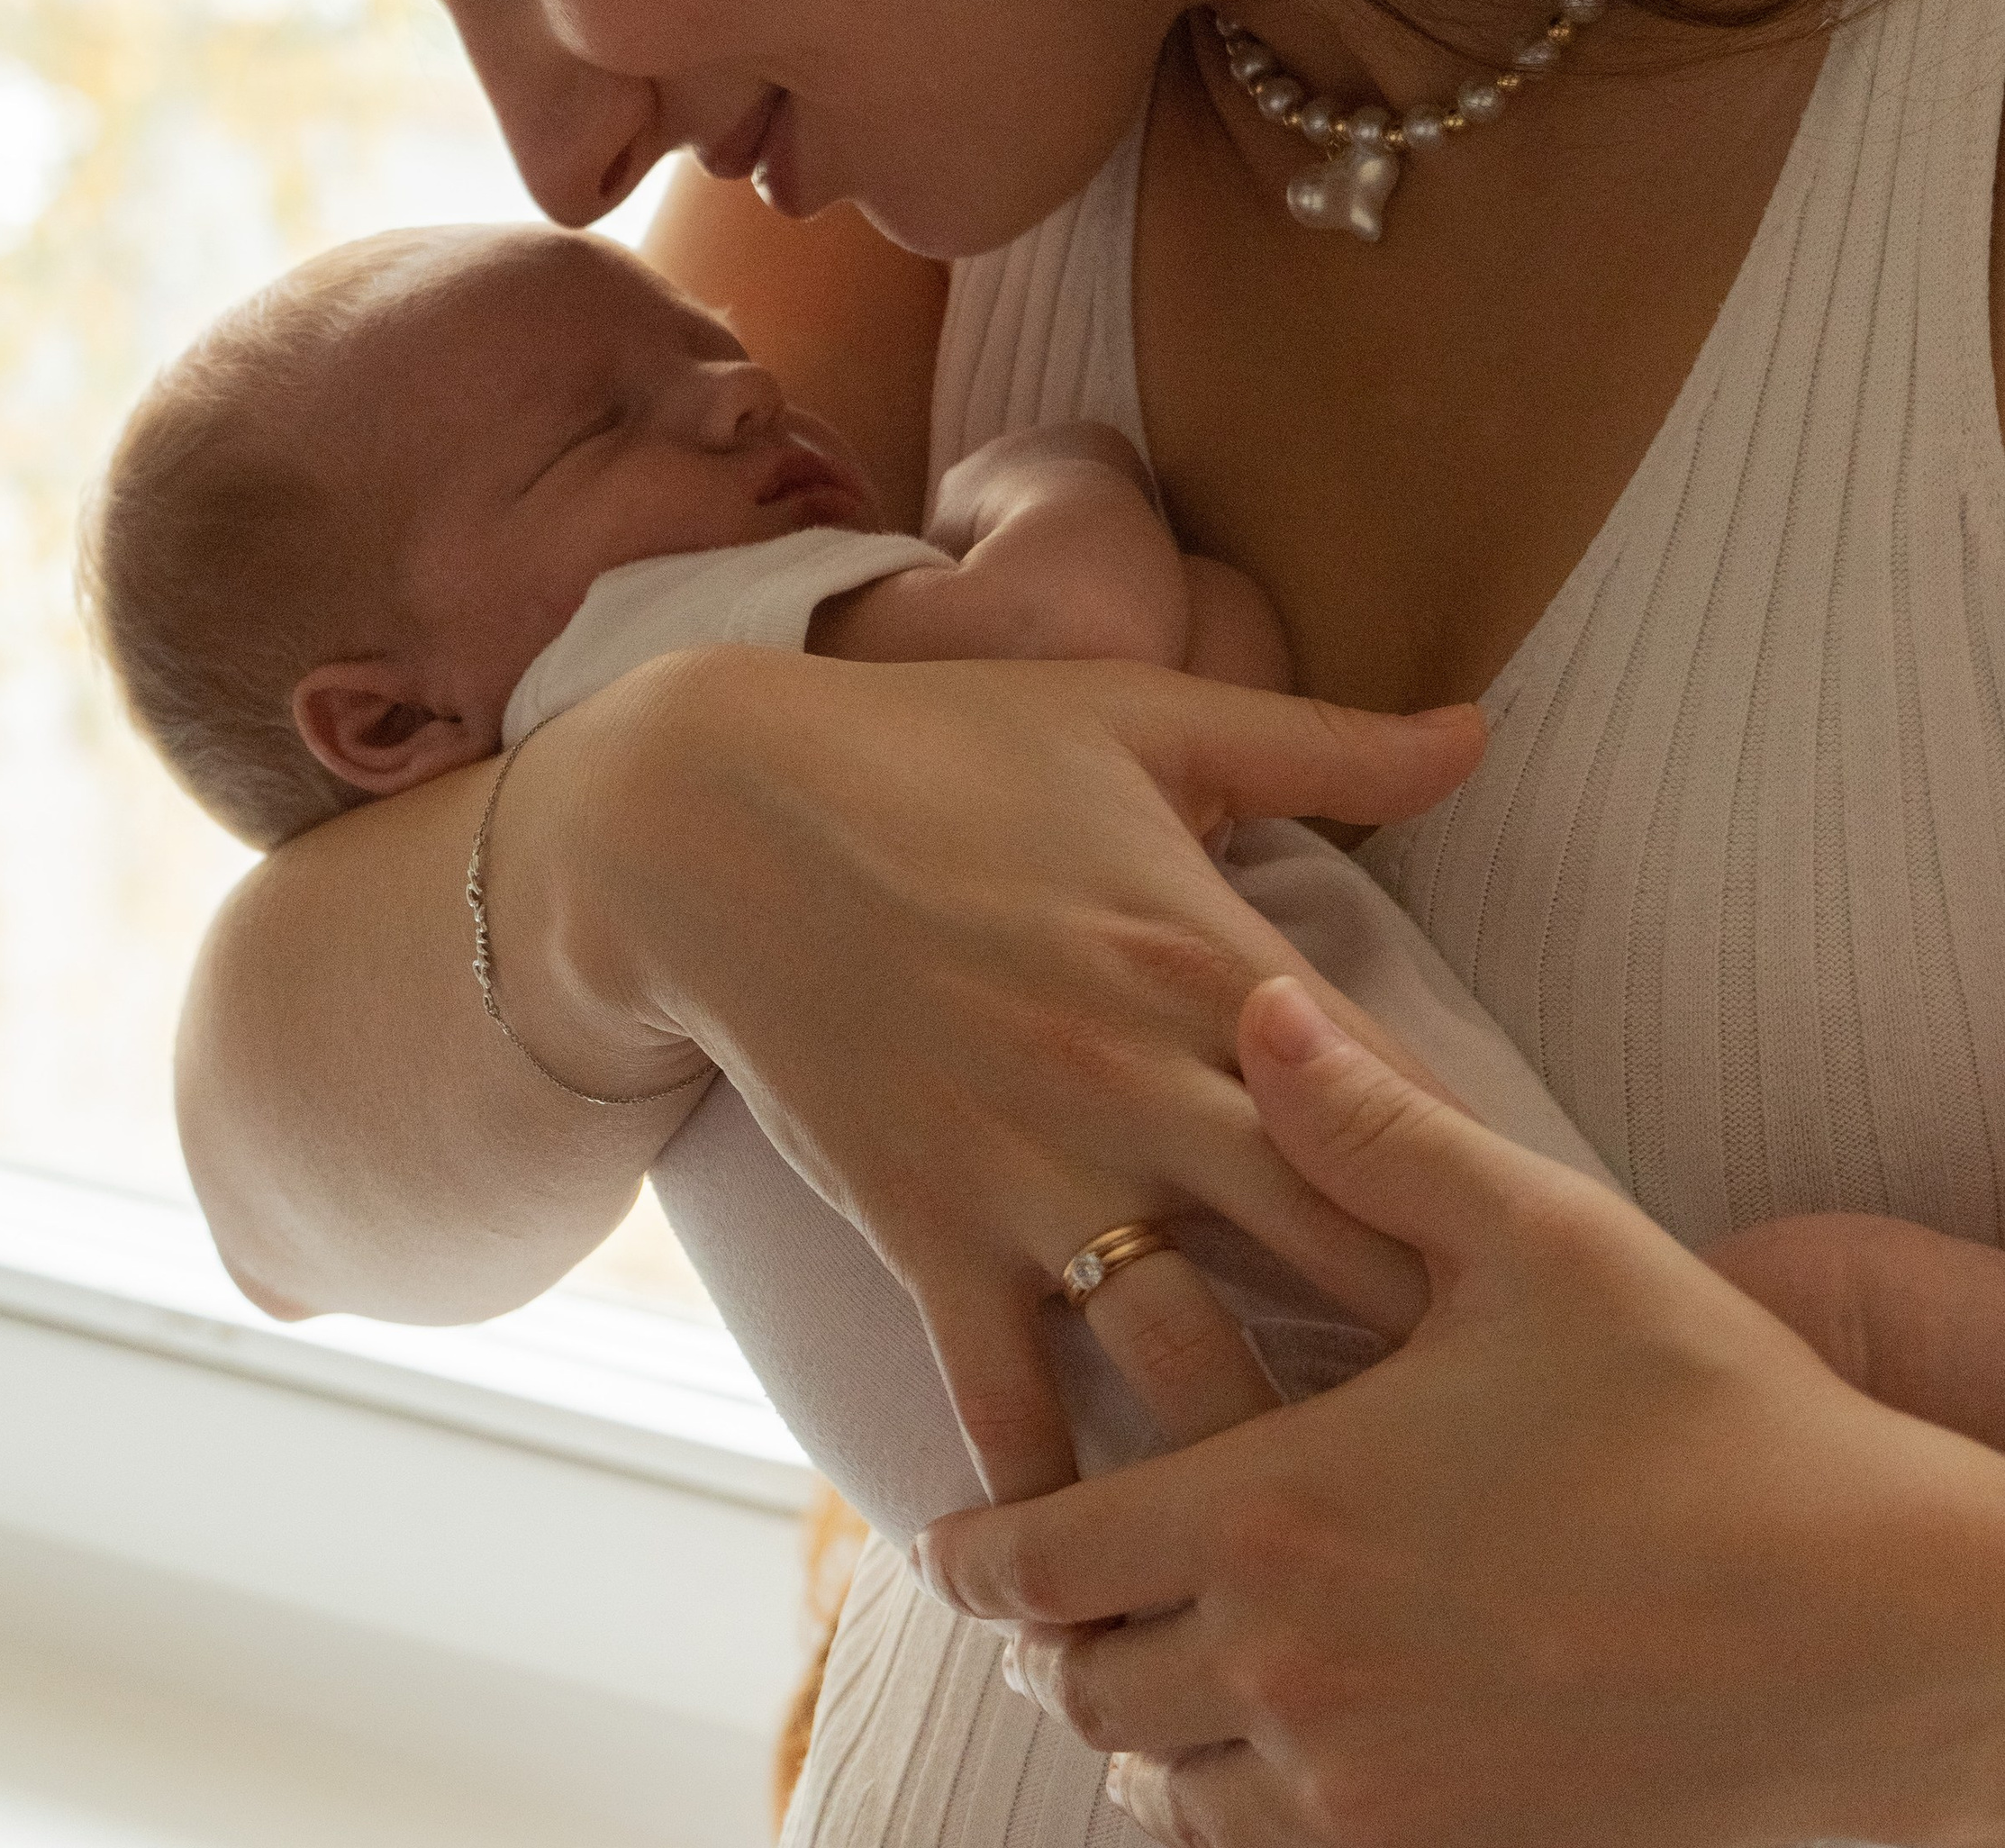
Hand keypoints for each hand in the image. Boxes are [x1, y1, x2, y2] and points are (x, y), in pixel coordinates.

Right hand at [550, 647, 1486, 1496]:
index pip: (1406, 1111)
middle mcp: (1144, 1083)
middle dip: (1435, 1362)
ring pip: (1193, 1367)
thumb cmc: (940, 748)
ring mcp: (1033, 1174)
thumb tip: (1482, 725)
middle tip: (1534, 1456)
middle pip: (1339, 1262)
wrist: (715, 813)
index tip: (1585, 1288)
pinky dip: (1058, 1495)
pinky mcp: (929, 1234)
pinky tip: (1118, 1581)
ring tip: (1362, 1552)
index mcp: (1212, 957)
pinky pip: (1011, 1402)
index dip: (1503, 1203)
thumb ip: (1326, 739)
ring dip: (1271, 1461)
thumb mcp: (1143, 719)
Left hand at [918, 978, 2004, 1847]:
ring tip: (1158, 1668)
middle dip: (1058, 1638)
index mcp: (1282, 1511)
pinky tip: (1283, 1750)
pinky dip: (1246, 1812)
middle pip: (1092, 1688)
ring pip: (1174, 1794)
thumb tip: (1258, 1003)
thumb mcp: (1540, 1238)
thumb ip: (1373, 1128)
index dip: (978, 1548)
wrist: (1882, 1631)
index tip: (954, 1537)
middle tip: (1057, 1593)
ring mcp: (1376, 1792)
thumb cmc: (1714, 1417)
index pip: (1047, 1556)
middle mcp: (1298, 1670)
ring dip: (1147, 1730)